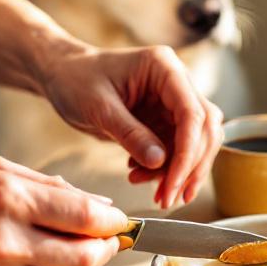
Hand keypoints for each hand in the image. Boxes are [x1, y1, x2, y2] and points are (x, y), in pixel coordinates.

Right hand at [0, 157, 126, 265]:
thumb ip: (53, 189)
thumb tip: (102, 209)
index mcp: (8, 199)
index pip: (86, 218)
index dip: (114, 222)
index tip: (121, 221)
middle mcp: (3, 243)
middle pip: (84, 258)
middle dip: (106, 249)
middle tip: (109, 241)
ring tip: (75, 251)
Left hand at [39, 45, 223, 207]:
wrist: (62, 75)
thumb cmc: (76, 79)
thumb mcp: (99, 107)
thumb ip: (130, 133)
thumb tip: (159, 161)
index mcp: (164, 67)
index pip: (192, 113)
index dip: (188, 153)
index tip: (174, 184)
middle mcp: (175, 82)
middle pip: (204, 129)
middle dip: (190, 167)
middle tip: (171, 198)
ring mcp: (171, 101)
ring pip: (195, 142)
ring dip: (179, 172)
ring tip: (152, 191)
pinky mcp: (164, 119)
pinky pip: (176, 149)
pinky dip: (164, 169)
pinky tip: (139, 175)